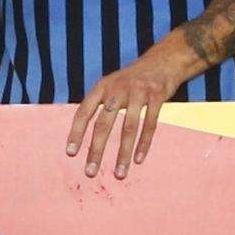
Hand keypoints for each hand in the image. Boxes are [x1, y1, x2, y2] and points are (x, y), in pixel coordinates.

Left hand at [69, 52, 182, 180]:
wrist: (163, 60)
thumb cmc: (133, 79)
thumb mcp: (112, 84)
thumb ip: (99, 103)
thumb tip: (83, 130)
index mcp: (102, 86)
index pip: (84, 111)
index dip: (76, 133)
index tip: (71, 153)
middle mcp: (117, 88)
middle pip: (103, 123)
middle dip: (96, 150)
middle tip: (91, 172)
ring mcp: (138, 92)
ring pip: (128, 128)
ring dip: (122, 153)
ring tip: (119, 173)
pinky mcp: (156, 96)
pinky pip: (150, 124)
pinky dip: (144, 144)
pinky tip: (138, 159)